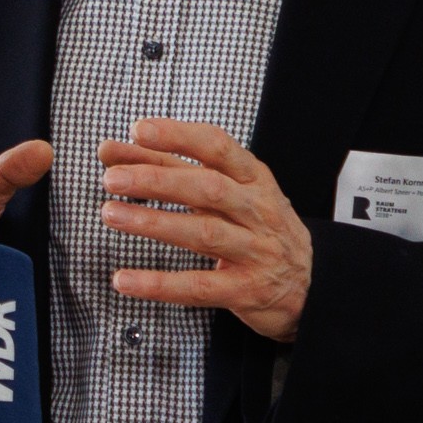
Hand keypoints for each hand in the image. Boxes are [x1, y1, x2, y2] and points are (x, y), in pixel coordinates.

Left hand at [96, 120, 311, 340]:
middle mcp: (258, 211)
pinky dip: (158, 284)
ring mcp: (255, 251)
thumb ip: (167, 168)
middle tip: (113, 178)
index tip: (138, 131)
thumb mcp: (223, 191)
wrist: (311, 283)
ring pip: (203, 234)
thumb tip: (110, 150)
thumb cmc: (255, 227)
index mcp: (253, 178)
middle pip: (208, 189)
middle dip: (157, 180)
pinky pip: (198, 287)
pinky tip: (124, 280)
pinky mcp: (246, 291)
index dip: (178, 136)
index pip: (217, 147)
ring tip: (111, 214)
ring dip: (154, 223)